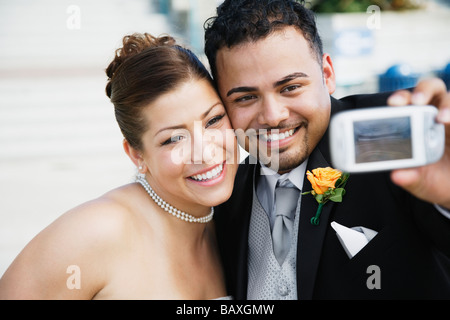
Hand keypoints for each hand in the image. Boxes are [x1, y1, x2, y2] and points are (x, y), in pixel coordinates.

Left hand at [387, 78, 449, 208]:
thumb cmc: (434, 180)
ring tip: (441, 118)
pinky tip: (449, 120)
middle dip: (423, 91)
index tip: (393, 103)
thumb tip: (397, 175)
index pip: (407, 101)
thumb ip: (409, 177)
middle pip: (431, 89)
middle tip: (416, 101)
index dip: (401, 98)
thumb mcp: (421, 182)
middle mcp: (436, 115)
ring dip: (447, 105)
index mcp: (416, 123)